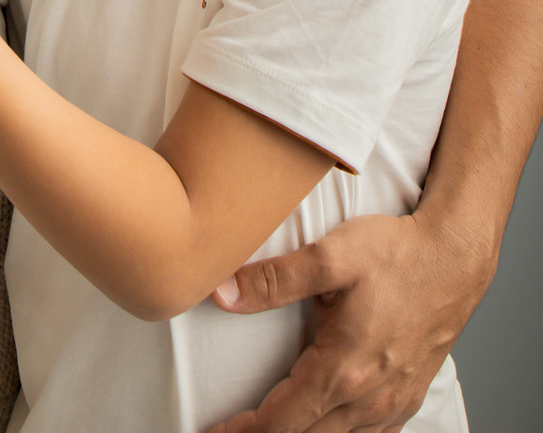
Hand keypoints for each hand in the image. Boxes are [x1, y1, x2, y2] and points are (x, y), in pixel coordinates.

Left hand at [205, 212, 480, 431]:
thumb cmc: (396, 254)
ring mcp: (391, 404)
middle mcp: (367, 399)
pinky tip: (324, 426)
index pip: (280, 421)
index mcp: (342, 370)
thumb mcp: (331, 257)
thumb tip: (223, 294)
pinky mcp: (407, 398)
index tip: (213, 432)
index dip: (242, 431)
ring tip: (267, 430)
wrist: (454, 259)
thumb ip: (275, 279)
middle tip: (230, 432)